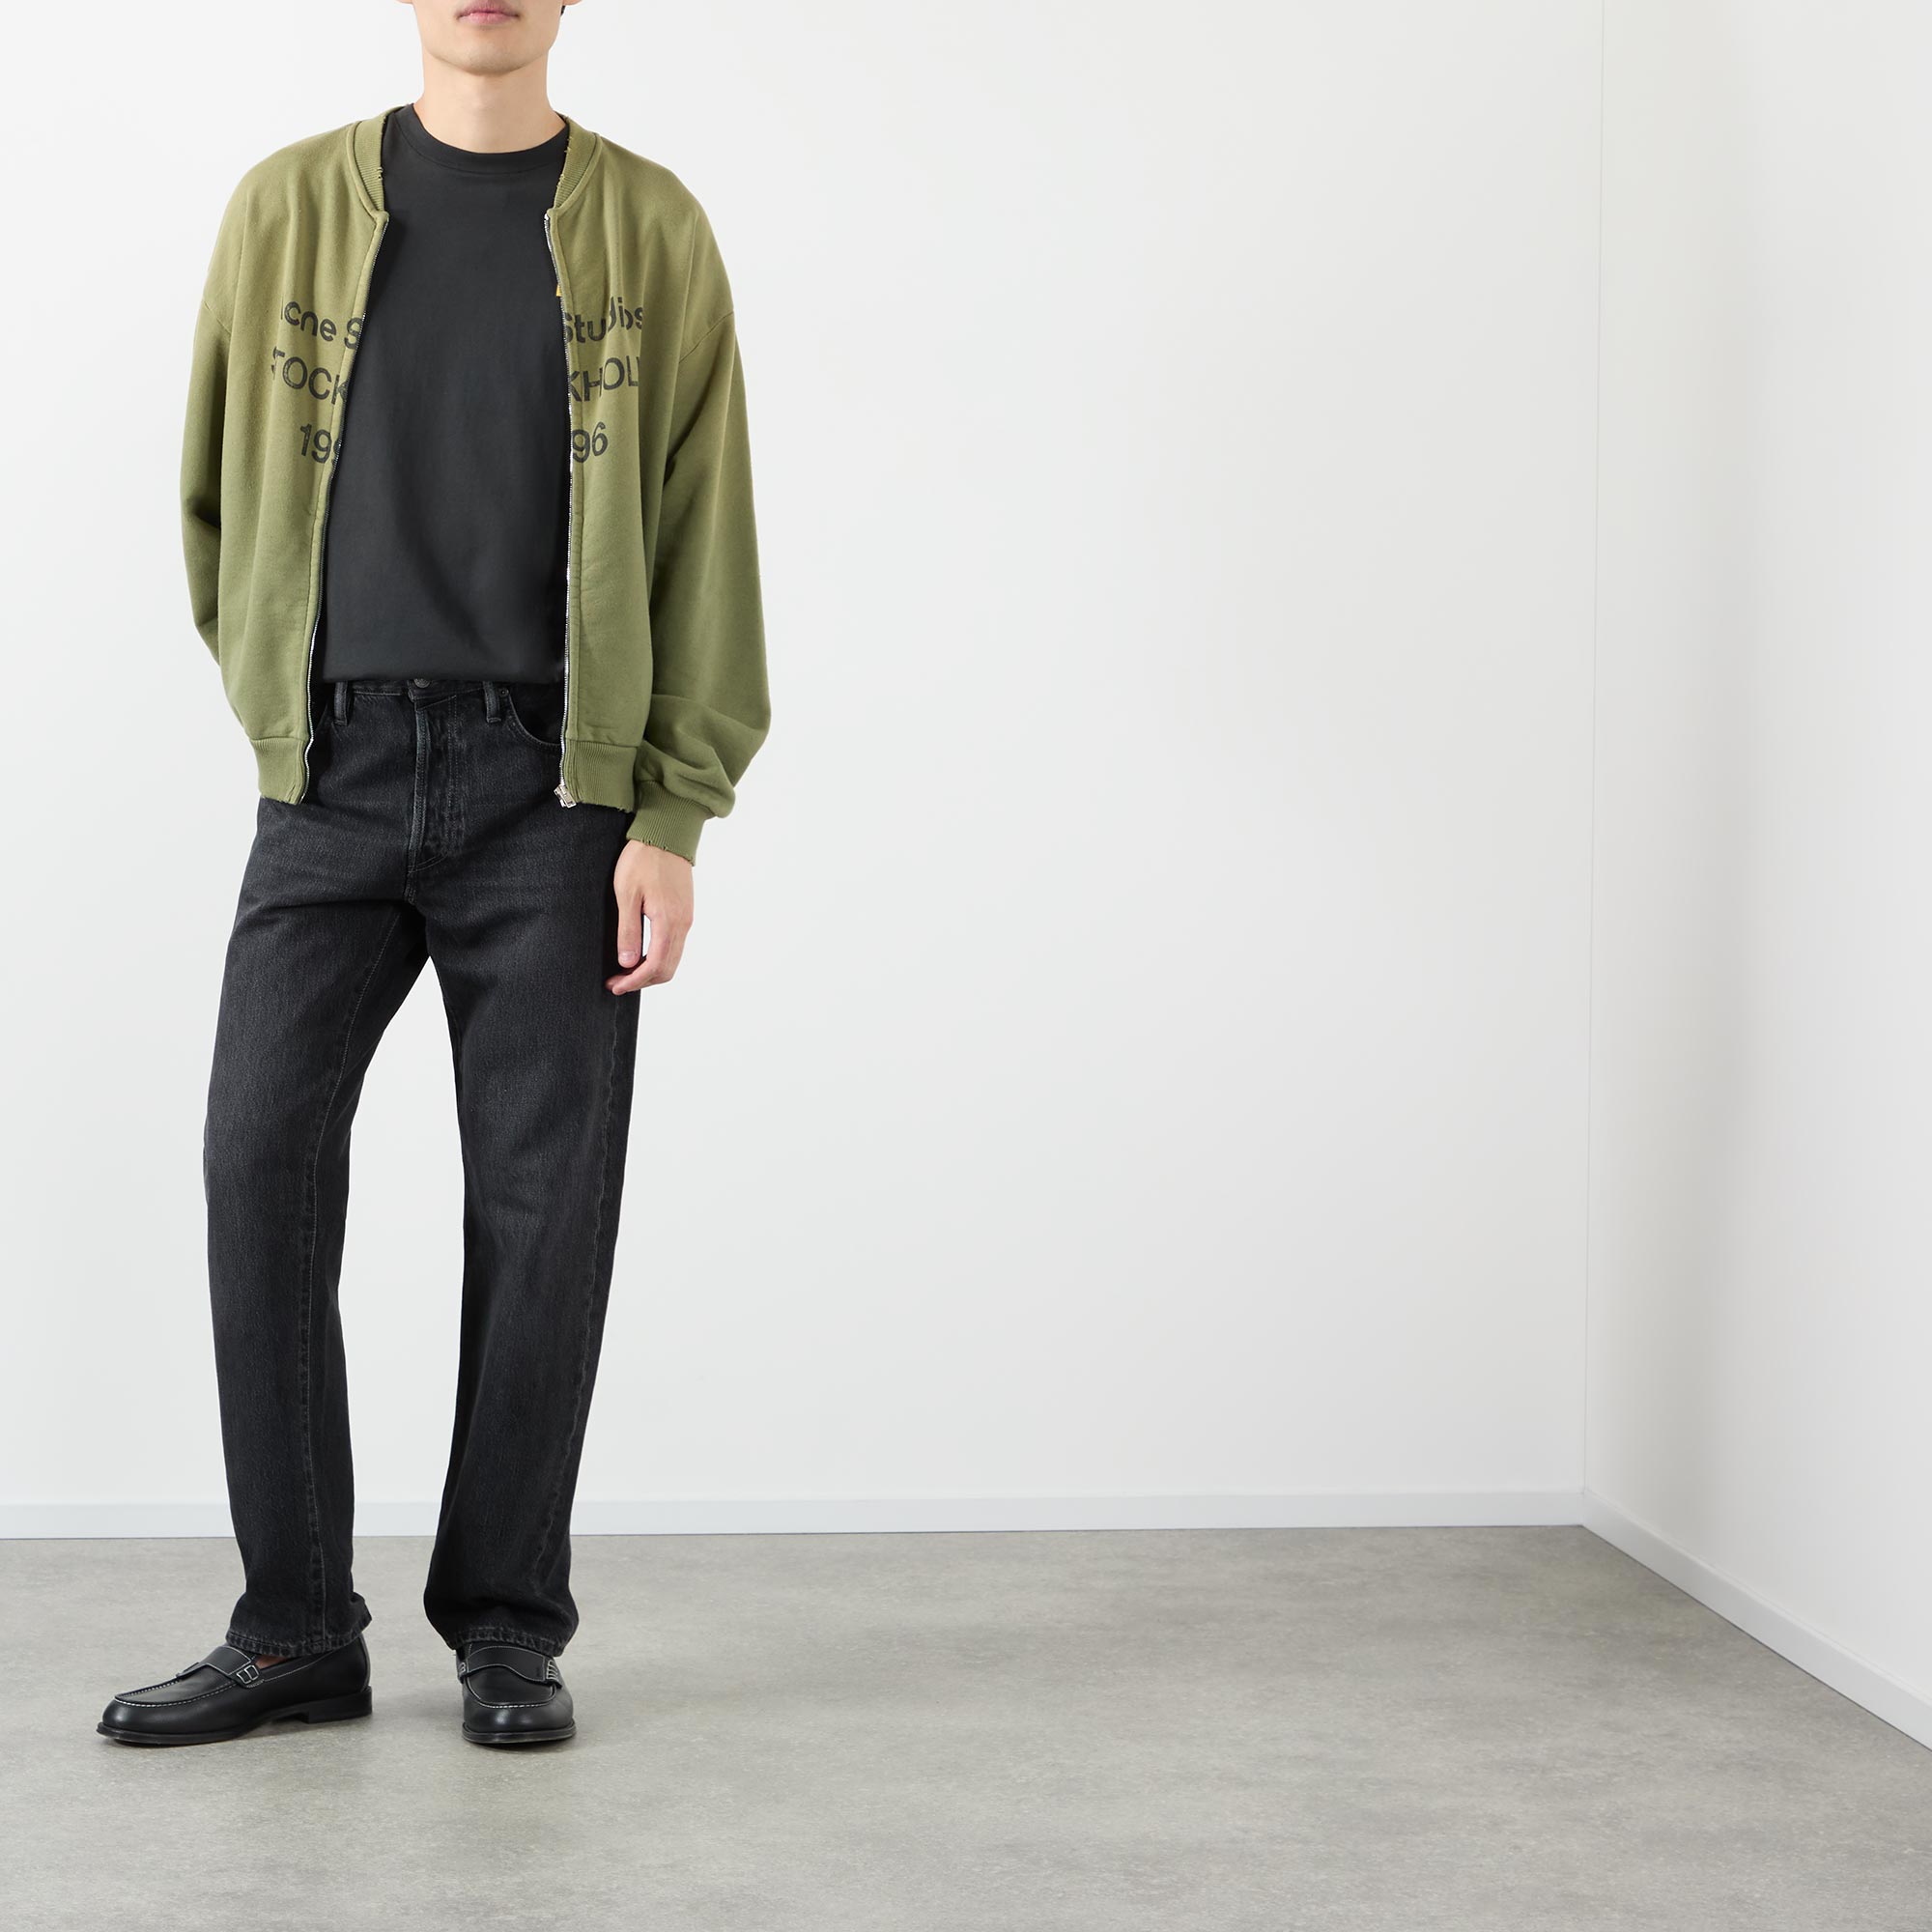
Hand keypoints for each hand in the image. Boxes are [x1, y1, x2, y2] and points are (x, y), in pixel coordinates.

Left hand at [607, 840, 692, 992]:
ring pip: (673, 959)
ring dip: (651, 971)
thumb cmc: (642, 860)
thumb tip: (628, 963)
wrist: (666, 834)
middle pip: (667, 969)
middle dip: (643, 981)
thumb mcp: (626, 894)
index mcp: (668, 922)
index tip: (615, 985)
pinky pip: (676, 946)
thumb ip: (628, 931)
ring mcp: (687, 919)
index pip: (655, 966)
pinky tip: (641, 953)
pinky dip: (659, 958)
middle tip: (617, 982)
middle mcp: (683, 925)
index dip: (634, 981)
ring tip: (626, 970)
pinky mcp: (685, 913)